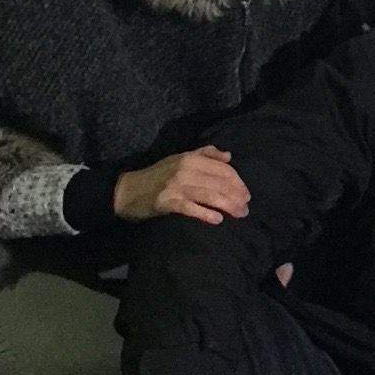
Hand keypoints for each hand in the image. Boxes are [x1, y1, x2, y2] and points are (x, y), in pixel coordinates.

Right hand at [113, 148, 250, 226]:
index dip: (237, 181)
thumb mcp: (180, 158)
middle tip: (246, 208)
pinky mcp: (168, 202)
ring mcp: (176, 186)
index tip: (246, 194)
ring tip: (239, 214)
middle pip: (219, 182)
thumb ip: (205, 154)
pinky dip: (206, 214)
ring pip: (210, 195)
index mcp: (190, 157)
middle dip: (236, 195)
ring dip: (228, 205)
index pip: (222, 168)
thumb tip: (228, 156)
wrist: (128, 190)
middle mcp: (185, 169)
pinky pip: (192, 208)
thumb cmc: (157, 175)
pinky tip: (218, 220)